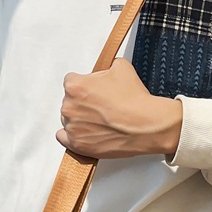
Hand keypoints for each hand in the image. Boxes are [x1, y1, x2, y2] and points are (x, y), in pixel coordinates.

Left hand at [56, 58, 182, 159]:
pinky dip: (72, 136)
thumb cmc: (134, 101)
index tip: (94, 90)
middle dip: (83, 102)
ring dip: (81, 119)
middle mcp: (69, 107)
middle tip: (102, 106)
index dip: (85, 85)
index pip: (71, 81)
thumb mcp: (122, 67)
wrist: (147, 126)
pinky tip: (84, 132)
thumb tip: (107, 69)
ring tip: (101, 121)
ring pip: (69, 120)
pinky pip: (64, 139)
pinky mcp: (78, 145)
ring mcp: (72, 128)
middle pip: (69, 101)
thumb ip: (107, 66)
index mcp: (75, 86)